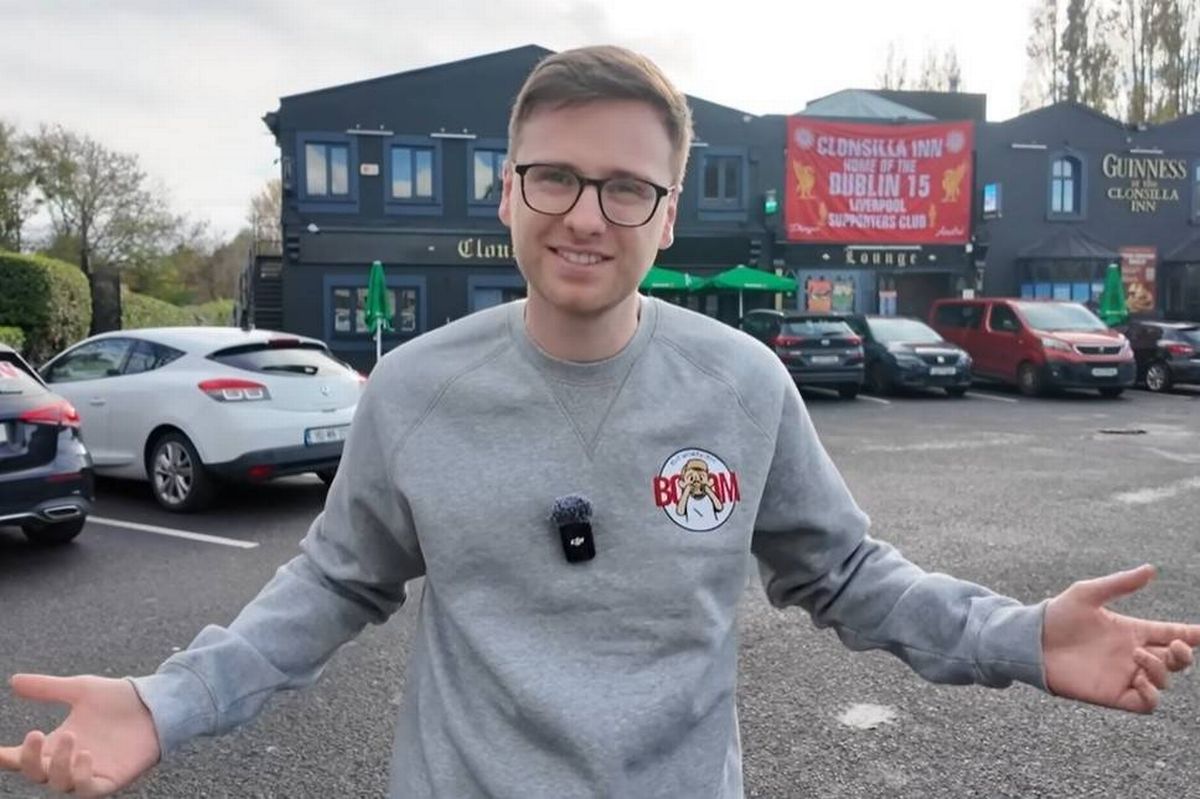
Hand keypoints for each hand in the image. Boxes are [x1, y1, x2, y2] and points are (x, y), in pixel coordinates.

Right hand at [0, 674, 159, 795]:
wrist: (156, 702)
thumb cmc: (118, 699)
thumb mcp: (80, 689)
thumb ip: (47, 688)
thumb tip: (13, 681)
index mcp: (56, 743)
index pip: (24, 757)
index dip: (8, 757)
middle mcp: (68, 762)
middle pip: (36, 773)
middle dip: (29, 758)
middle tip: (35, 733)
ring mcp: (89, 772)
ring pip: (60, 783)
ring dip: (58, 764)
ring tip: (71, 737)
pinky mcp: (110, 780)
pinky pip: (89, 790)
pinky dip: (82, 778)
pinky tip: (85, 756)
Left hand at [1043, 564, 1199, 712]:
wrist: (1031, 641)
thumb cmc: (1057, 615)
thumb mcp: (1088, 594)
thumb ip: (1120, 584)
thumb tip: (1151, 569)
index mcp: (1132, 630)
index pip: (1171, 633)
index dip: (1192, 634)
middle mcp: (1133, 654)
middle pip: (1176, 660)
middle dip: (1184, 654)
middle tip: (1175, 645)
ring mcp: (1125, 675)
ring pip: (1165, 681)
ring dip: (1161, 670)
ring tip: (1137, 655)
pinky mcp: (1113, 694)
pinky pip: (1147, 704)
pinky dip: (1152, 694)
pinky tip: (1139, 679)